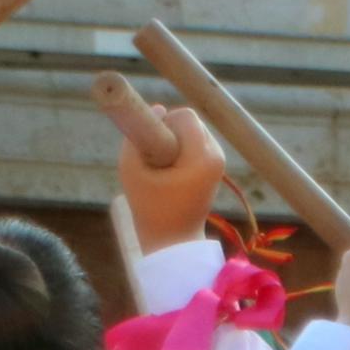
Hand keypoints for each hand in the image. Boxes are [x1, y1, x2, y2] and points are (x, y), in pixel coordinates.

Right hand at [119, 107, 227, 252]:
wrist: (173, 241)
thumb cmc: (149, 207)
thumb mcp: (131, 169)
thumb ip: (137, 135)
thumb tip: (158, 108)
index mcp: (202, 158)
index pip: (185, 117)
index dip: (163, 123)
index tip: (151, 145)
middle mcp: (216, 156)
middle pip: (190, 121)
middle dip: (169, 131)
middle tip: (155, 158)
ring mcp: (218, 162)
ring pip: (192, 131)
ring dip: (174, 140)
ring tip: (162, 167)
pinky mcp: (214, 167)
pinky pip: (195, 143)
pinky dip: (180, 149)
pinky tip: (170, 170)